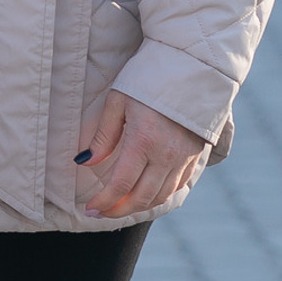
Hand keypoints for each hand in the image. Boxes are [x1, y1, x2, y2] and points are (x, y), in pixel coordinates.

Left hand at [77, 90, 207, 219]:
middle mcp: (167, 154)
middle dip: (118, 210)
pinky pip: (178, 185)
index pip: (120, 185)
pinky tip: (145, 195)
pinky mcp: (196, 155)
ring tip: (119, 207)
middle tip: (100, 213)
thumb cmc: (147, 81)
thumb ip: (103, 136)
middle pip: (142, 197)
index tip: (88, 209)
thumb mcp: (118, 103)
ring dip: (139, 206)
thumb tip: (85, 161)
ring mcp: (184, 157)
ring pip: (161, 196)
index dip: (103, 202)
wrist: (191, 68)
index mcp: (143, 140)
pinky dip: (160, 195)